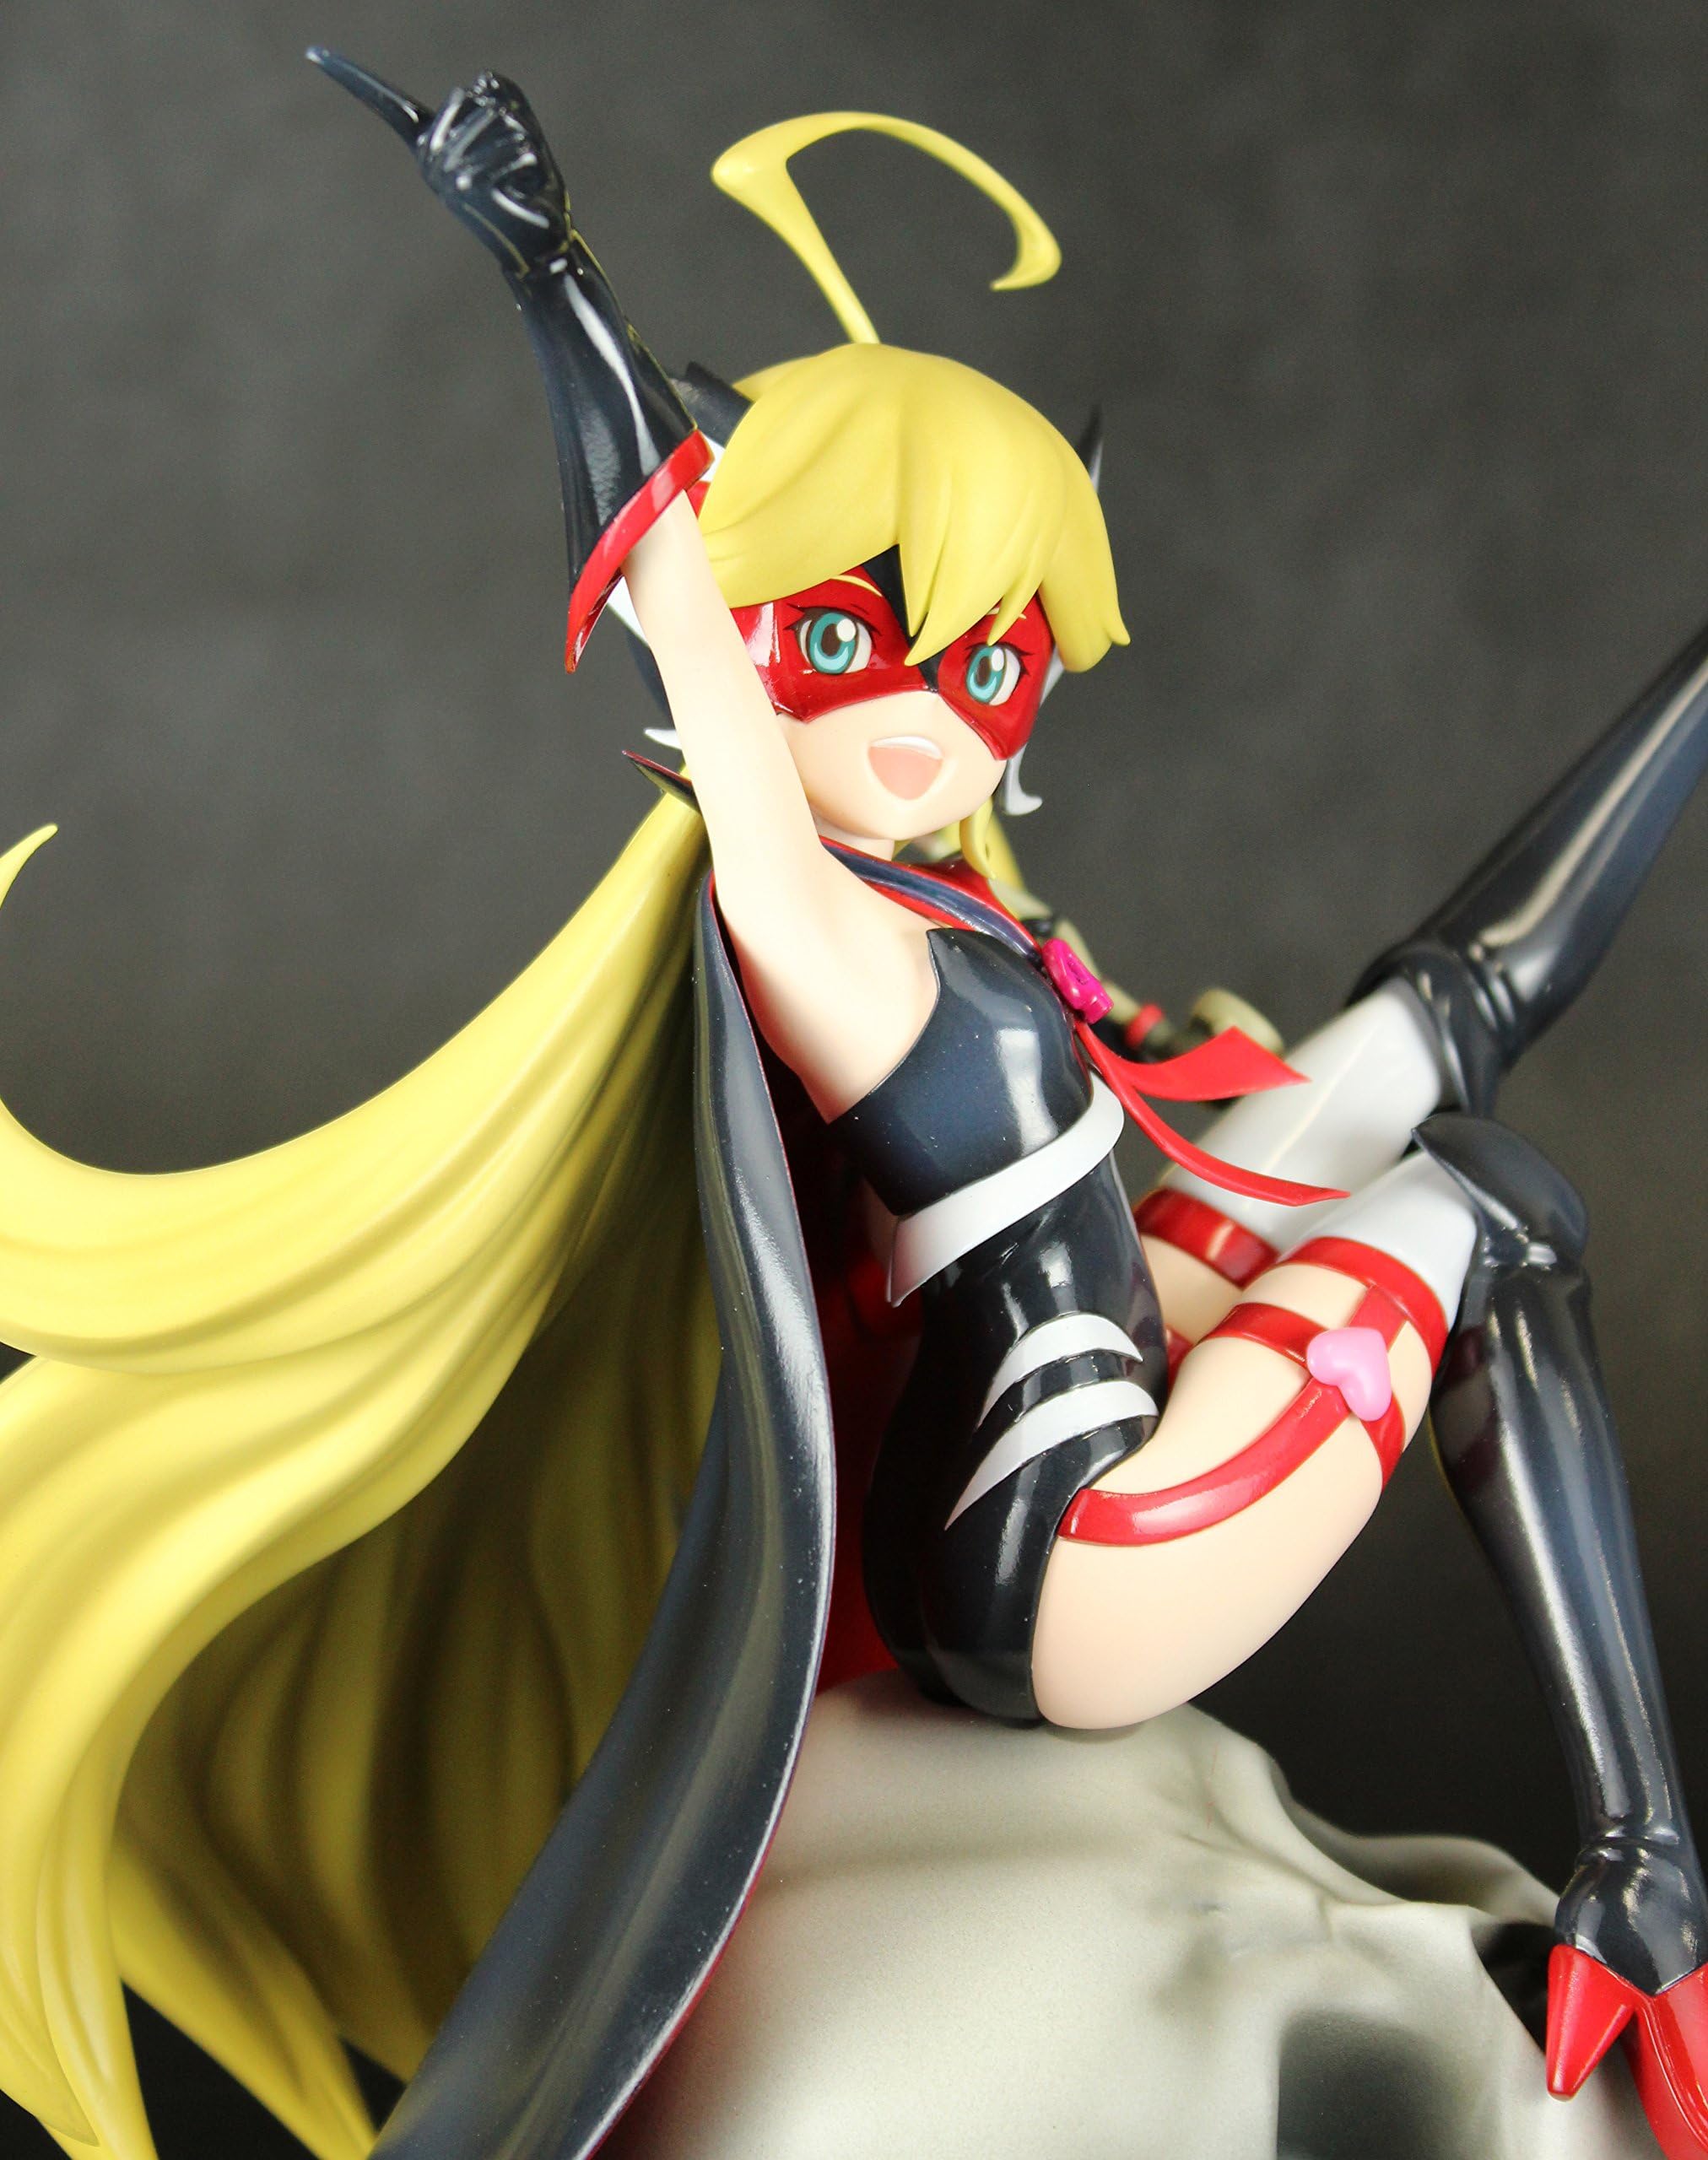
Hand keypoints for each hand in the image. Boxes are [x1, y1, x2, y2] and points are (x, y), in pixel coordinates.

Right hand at [309, 49, 572, 274]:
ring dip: (521, 145)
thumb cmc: (525, 183)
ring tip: (519, 179)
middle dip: (508, 122)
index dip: (351, 75)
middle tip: (513, 162)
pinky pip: (514, 147)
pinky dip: (532, 163)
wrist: (539, 242)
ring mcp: (445, 175)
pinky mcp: (471, 189)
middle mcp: (428, 159)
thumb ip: (499, 90)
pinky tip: (525, 189)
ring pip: (497, 121)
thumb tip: (480, 82)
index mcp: (430, 142)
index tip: (314, 53)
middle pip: (471, 98)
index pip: (386, 102)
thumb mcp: (516, 127)